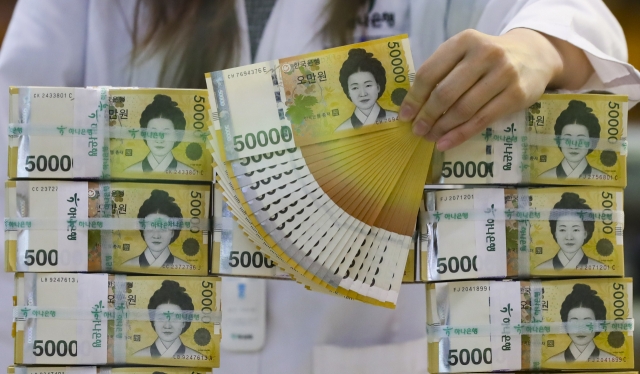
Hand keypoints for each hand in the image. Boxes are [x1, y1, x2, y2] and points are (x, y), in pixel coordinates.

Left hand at [399, 28, 592, 150]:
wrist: (534, 55)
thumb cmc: (488, 59)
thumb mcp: (464, 54)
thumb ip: (442, 72)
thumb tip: (413, 106)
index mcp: (464, 41)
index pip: (430, 73)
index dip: (414, 98)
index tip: (405, 116)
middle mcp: (484, 54)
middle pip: (445, 93)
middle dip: (427, 116)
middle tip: (417, 130)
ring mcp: (503, 74)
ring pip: (463, 109)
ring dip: (442, 128)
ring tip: (430, 137)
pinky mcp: (516, 95)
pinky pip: (481, 120)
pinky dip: (460, 135)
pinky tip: (446, 143)